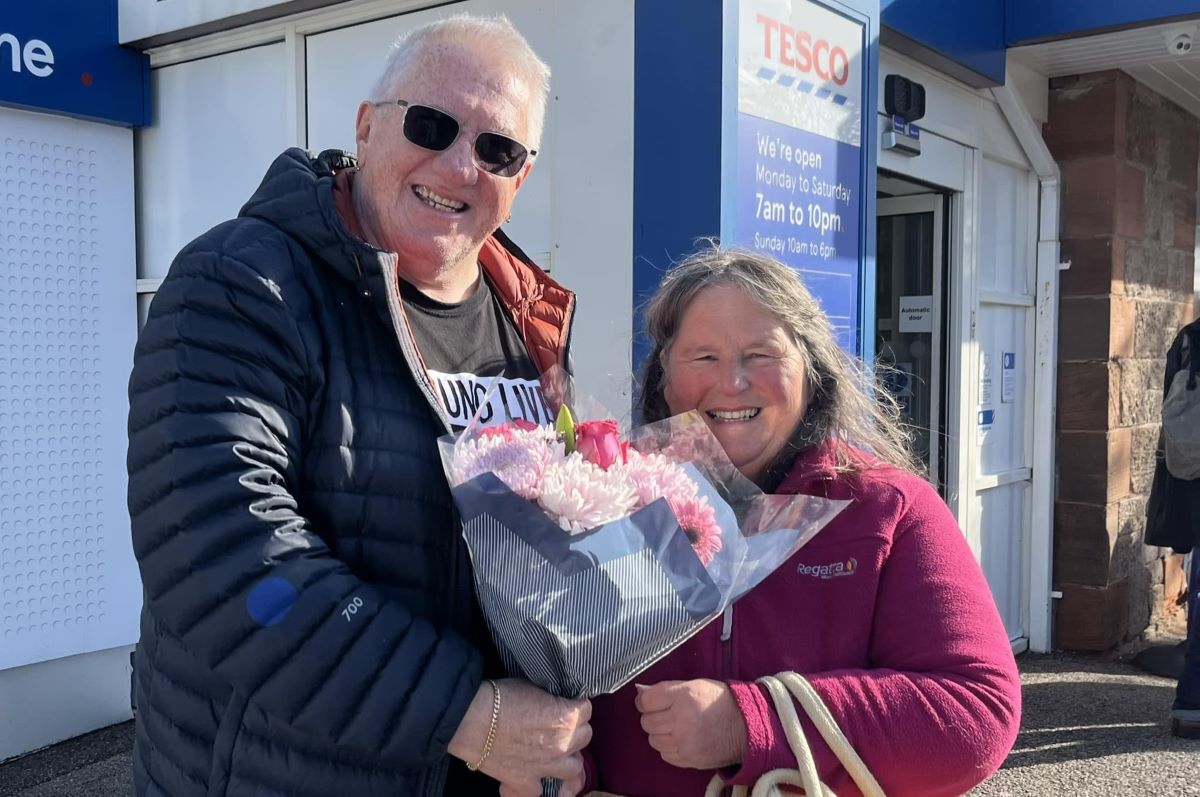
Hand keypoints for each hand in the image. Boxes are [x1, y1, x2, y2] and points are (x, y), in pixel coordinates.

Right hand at [449, 679, 590, 796]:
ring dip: (568, 759)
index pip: (587, 709)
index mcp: (567, 717)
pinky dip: (539, 785)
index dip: (575, 705)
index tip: (566, 703)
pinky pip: (540, 792)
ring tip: (557, 752)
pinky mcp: (525, 782)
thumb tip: (555, 703)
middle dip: (574, 730)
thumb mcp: (534, 687)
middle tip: (559, 725)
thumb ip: (552, 701)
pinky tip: (535, 777)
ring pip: (575, 768)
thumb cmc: (499, 697)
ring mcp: (546, 767)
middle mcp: (563, 744)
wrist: (470, 719)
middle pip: (584, 736)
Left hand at [635, 679, 746, 769]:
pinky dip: (668, 747)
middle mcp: (682, 720)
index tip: (648, 701)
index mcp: (684, 697)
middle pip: (647, 722)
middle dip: (652, 716)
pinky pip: (665, 755)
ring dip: (659, 733)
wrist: (747, 726)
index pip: (646, 701)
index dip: (644, 700)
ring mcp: (686, 742)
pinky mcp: (690, 759)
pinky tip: (680, 739)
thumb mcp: (695, 685)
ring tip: (673, 726)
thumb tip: (641, 692)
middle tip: (664, 713)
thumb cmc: (721, 702)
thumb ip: (666, 689)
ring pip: (653, 740)